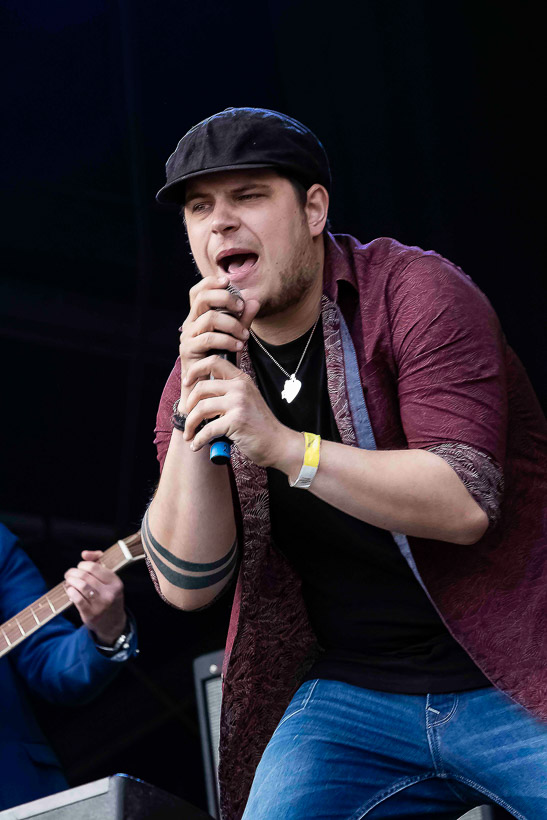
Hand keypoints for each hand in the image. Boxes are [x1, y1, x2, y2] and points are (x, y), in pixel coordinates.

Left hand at [64, 551, 126, 645]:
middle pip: (85, 576)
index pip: (95, 567)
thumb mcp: (109, 579)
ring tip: (68, 581)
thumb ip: (98, 561)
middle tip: (69, 573)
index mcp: (116, 583)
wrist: (113, 623)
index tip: (80, 566)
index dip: (83, 564)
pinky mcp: (91, 614)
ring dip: (70, 581)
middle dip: (73, 572)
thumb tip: (84, 553)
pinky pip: (77, 599)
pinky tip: (69, 590)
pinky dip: (70, 591)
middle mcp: (110, 593)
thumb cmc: (108, 595)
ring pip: (81, 586)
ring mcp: (100, 605)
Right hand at [179, 274, 259, 390]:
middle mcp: (190, 324)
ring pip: (209, 318)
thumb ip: (243, 319)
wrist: (208, 389)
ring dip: (232, 324)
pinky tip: (238, 346)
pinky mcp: (187, 351)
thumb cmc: (222, 361)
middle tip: (242, 308)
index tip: (228, 281)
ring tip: (245, 336)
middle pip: (202, 298)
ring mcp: (187, 337)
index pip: (198, 292)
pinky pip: (208, 338)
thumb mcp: (236, 336)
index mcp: (199, 317)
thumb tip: (254, 300)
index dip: (210, 282)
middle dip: (225, 299)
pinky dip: (227, 340)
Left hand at [183, 355, 300, 468]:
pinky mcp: (236, 421)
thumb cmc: (259, 425)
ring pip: (201, 408)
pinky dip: (198, 439)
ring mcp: (238, 403)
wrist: (277, 443)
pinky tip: (196, 445)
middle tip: (187, 416)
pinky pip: (208, 429)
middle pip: (201, 388)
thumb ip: (228, 392)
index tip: (186, 382)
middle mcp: (240, 387)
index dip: (195, 370)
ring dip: (190, 424)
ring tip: (189, 434)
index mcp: (241, 379)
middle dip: (189, 405)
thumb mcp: (246, 400)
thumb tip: (200, 392)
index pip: (213, 362)